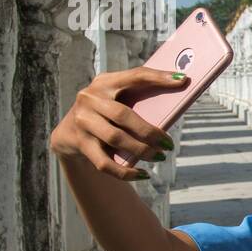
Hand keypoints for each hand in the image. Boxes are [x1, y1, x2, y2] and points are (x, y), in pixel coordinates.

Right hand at [49, 67, 187, 179]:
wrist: (69, 134)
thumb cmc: (105, 115)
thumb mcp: (117, 100)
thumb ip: (139, 97)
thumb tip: (178, 94)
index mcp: (105, 82)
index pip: (135, 76)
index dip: (158, 77)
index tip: (182, 80)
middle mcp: (90, 98)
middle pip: (124, 115)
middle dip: (150, 132)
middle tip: (169, 144)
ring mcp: (82, 121)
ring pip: (116, 138)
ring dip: (141, 150)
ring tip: (159, 156)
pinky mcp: (79, 143)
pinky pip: (104, 163)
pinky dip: (126, 172)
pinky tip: (143, 174)